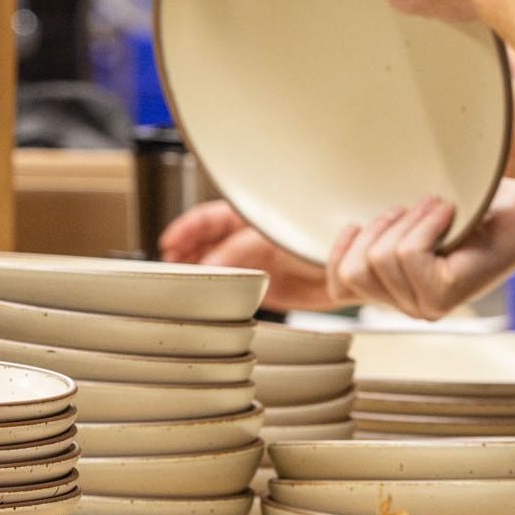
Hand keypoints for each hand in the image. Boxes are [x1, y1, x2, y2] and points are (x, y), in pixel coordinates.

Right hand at [158, 200, 350, 312]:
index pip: (208, 219)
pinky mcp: (263, 287)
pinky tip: (207, 297)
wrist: (347, 268)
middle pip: (207, 242)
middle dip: (186, 252)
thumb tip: (207, 265)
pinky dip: (217, 292)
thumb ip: (237, 251)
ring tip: (182, 281)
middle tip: (169, 267)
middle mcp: (249, 238)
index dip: (186, 229)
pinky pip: (232, 288)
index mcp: (249, 216)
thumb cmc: (316, 238)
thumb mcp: (270, 238)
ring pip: (216, 265)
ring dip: (199, 272)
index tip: (168, 243)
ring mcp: (254, 262)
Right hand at [322, 186, 514, 321]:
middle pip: (354, 271)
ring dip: (406, 220)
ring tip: (435, 208)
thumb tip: (332, 222)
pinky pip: (408, 253)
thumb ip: (379, 231)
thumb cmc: (473, 211)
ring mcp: (427, 306)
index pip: (340, 288)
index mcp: (397, 291)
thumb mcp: (412, 220)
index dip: (336, 253)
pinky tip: (447, 213)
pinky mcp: (444, 296)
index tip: (354, 222)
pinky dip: (425, 222)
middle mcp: (410, 307)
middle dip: (376, 229)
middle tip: (410, 209)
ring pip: (381, 259)